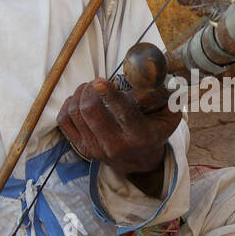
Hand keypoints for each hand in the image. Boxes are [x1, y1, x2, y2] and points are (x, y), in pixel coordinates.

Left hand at [57, 77, 180, 177]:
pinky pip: (64, 120)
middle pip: (91, 110)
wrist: (141, 161)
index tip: (100, 81)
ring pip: (75, 112)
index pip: (123, 114)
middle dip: (90, 89)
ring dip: (80, 93)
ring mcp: (96, 148)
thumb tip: (153, 74)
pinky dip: (69, 104)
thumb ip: (165, 94)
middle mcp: (116, 145)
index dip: (109, 96)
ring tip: (90, 88)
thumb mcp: (169, 115)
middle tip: (98, 82)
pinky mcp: (82, 148)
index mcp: (140, 136)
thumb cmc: (155, 130)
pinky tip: (79, 100)